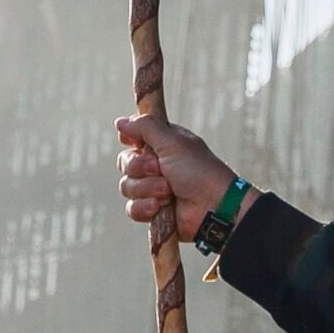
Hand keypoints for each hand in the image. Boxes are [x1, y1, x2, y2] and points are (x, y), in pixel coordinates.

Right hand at [113, 114, 235, 240]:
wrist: (213, 206)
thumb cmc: (199, 171)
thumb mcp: (173, 141)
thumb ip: (146, 127)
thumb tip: (119, 121)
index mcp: (161, 145)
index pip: (132, 138)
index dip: (131, 140)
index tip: (137, 142)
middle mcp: (155, 165)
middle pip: (125, 163)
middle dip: (141, 168)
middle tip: (160, 170)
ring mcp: (153, 189)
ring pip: (127, 187)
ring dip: (147, 189)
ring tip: (168, 192)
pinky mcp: (153, 211)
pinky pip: (132, 208)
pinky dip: (145, 208)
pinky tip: (160, 207)